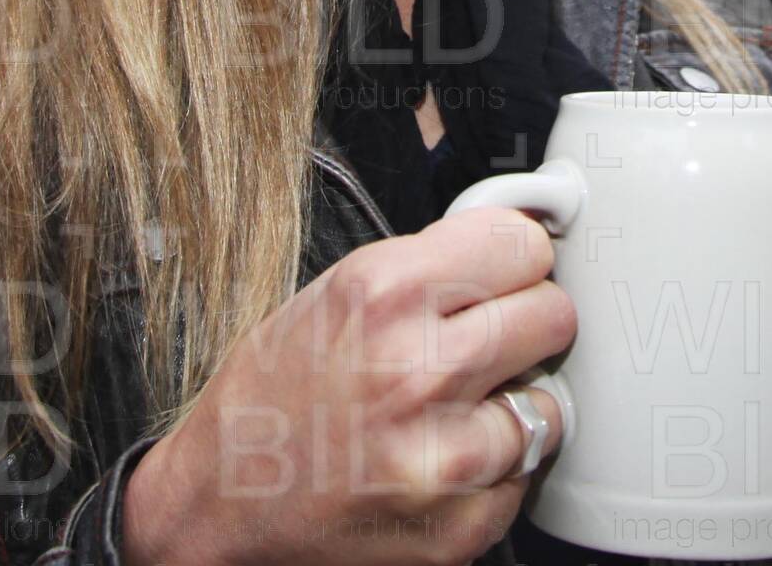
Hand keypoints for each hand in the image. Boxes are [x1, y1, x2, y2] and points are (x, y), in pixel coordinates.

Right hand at [121, 206, 575, 565]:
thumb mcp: (336, 293)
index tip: (504, 272)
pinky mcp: (459, 526)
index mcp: (384, 293)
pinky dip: (496, 467)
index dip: (514, 259)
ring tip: (454, 409)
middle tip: (483, 342)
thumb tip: (522, 245)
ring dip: (516, 403)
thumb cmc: (272, 396)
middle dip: (526, 324)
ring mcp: (443, 456)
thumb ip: (432, 264)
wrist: (217, 506)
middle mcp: (417, 370)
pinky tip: (441, 459)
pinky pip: (525, 473)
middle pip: (554, 315)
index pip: (523, 245)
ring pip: (551, 401)